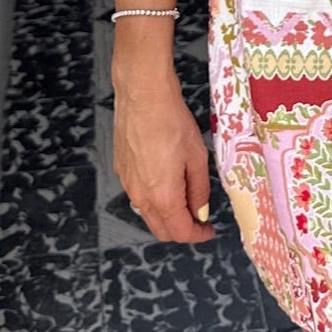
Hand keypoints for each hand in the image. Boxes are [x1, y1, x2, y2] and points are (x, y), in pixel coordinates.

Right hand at [113, 75, 215, 242]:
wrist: (143, 96)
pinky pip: (138, 195)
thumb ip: (199, 190)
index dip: (198, 235)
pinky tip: (166, 180)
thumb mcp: (197, 157)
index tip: (209, 230)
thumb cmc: (172, 122)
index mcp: (163, 197)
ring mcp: (127, 184)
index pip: (180, 232)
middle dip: (182, 230)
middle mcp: (141, 196)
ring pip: (148, 214)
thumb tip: (200, 211)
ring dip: (167, 215)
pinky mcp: (121, 170)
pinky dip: (154, 199)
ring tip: (185, 197)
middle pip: (161, 230)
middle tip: (199, 218)